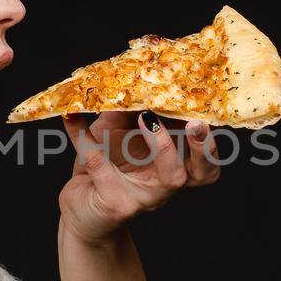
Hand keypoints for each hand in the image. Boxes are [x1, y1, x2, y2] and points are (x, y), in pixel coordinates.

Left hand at [58, 110, 222, 244]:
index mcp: (174, 165)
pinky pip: (104, 167)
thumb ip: (127, 108)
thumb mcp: (117, 130)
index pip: (205, 153)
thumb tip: (130, 75)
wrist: (81, 206)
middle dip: (204, 146)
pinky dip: (85, 138)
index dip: (208, 132)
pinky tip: (72, 118)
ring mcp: (145, 197)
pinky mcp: (116, 204)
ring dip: (164, 145)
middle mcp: (166, 184)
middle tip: (195, 122)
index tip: (202, 108)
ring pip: (170, 177)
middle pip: (203, 172)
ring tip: (146, 119)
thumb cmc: (104, 166)